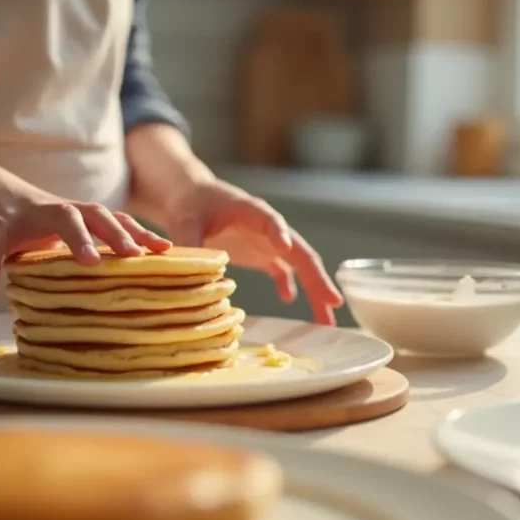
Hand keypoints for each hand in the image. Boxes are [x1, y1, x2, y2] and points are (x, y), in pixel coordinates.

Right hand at [0, 164, 170, 294]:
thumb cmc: (16, 217)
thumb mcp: (47, 233)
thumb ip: (73, 250)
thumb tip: (106, 286)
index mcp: (72, 214)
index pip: (112, 220)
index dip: (138, 233)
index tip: (165, 249)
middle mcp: (54, 209)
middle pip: (94, 213)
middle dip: (118, 233)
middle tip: (137, 256)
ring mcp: (23, 212)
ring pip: (57, 217)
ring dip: (77, 238)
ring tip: (91, 263)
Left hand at [161, 180, 342, 324]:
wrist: (194, 199)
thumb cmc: (191, 205)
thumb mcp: (185, 220)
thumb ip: (190, 241)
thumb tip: (191, 268)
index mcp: (252, 211)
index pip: (271, 221)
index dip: (278, 234)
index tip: (283, 249)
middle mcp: (269, 228)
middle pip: (300, 252)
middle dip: (317, 278)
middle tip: (334, 302)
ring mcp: (269, 243)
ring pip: (300, 266)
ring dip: (314, 290)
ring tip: (326, 319)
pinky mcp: (263, 255)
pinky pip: (284, 272)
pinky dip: (289, 287)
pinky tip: (288, 300)